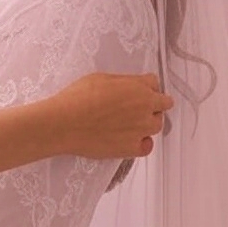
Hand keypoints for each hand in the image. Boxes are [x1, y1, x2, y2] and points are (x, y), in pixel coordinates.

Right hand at [54, 73, 172, 158]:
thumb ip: (124, 82)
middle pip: (163, 104)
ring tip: (128, 122)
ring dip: (147, 122)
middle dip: (152, 103)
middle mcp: (145, 109)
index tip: (138, 89)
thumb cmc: (78, 98)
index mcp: (139, 88)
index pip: (155, 83)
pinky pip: (147, 146)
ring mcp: (141, 130)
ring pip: (156, 125)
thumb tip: (132, 85)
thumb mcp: (101, 78)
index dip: (145, 85)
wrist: (64, 124)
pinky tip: (129, 137)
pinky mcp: (132, 148)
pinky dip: (141, 142)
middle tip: (134, 105)